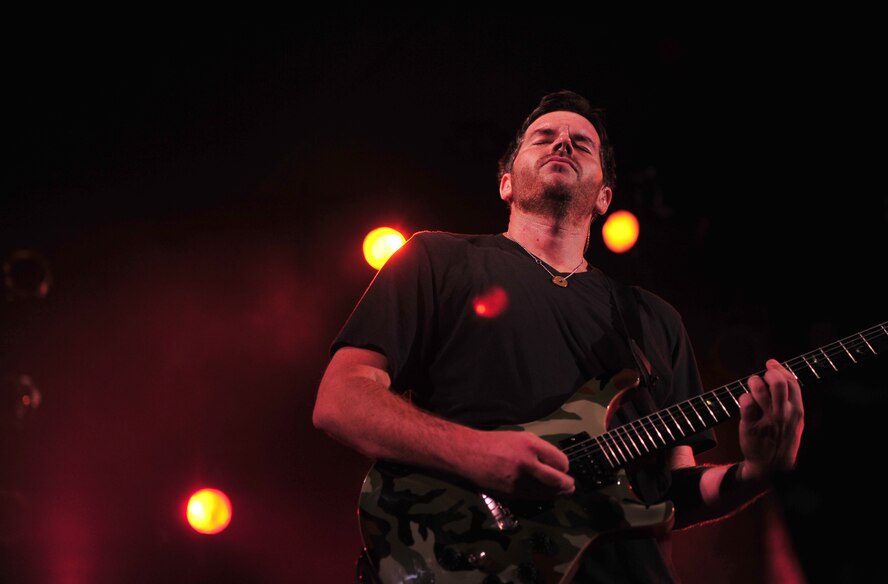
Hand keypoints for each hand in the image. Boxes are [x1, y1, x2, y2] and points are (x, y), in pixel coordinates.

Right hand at [461, 430, 575, 498]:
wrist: (469, 455)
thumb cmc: (496, 443)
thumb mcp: (520, 438)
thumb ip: (539, 450)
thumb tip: (557, 465)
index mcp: (531, 445)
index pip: (560, 461)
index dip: (564, 466)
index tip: (563, 467)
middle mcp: (527, 463)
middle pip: (557, 480)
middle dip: (567, 484)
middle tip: (571, 486)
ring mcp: (519, 481)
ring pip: (547, 493)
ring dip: (557, 494)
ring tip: (563, 493)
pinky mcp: (512, 494)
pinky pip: (534, 498)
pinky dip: (543, 497)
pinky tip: (546, 495)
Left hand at [739, 359, 804, 478]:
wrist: (771, 467)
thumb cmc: (782, 439)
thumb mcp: (795, 422)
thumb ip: (790, 401)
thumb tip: (781, 376)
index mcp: (797, 411)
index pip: (791, 382)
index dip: (780, 368)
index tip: (770, 363)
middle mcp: (783, 414)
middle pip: (777, 381)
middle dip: (767, 373)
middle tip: (760, 377)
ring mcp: (767, 420)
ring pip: (759, 389)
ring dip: (752, 382)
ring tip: (751, 386)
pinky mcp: (751, 426)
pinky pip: (745, 403)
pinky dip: (743, 397)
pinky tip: (744, 400)